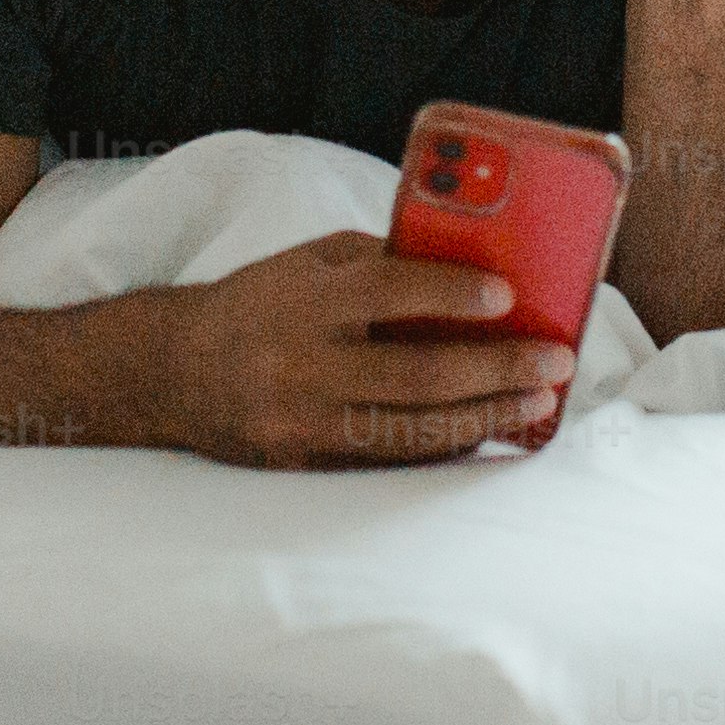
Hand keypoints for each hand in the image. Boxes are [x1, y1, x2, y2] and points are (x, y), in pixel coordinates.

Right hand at [108, 231, 575, 469]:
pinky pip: (387, 460)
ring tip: (537, 404)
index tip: (506, 296)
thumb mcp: (303, 263)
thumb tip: (460, 263)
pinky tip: (486, 432)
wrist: (170, 372)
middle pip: (416, 374)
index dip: (450, 294)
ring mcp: (304, 422)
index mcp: (304, 301)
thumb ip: (375, 261)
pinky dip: (443, 446)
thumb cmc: (255, 304)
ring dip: (484, 418)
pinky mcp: (304, 463)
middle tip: (554, 361)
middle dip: (496, 369)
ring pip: (410, 429)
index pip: (388, 292)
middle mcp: (303, 364)